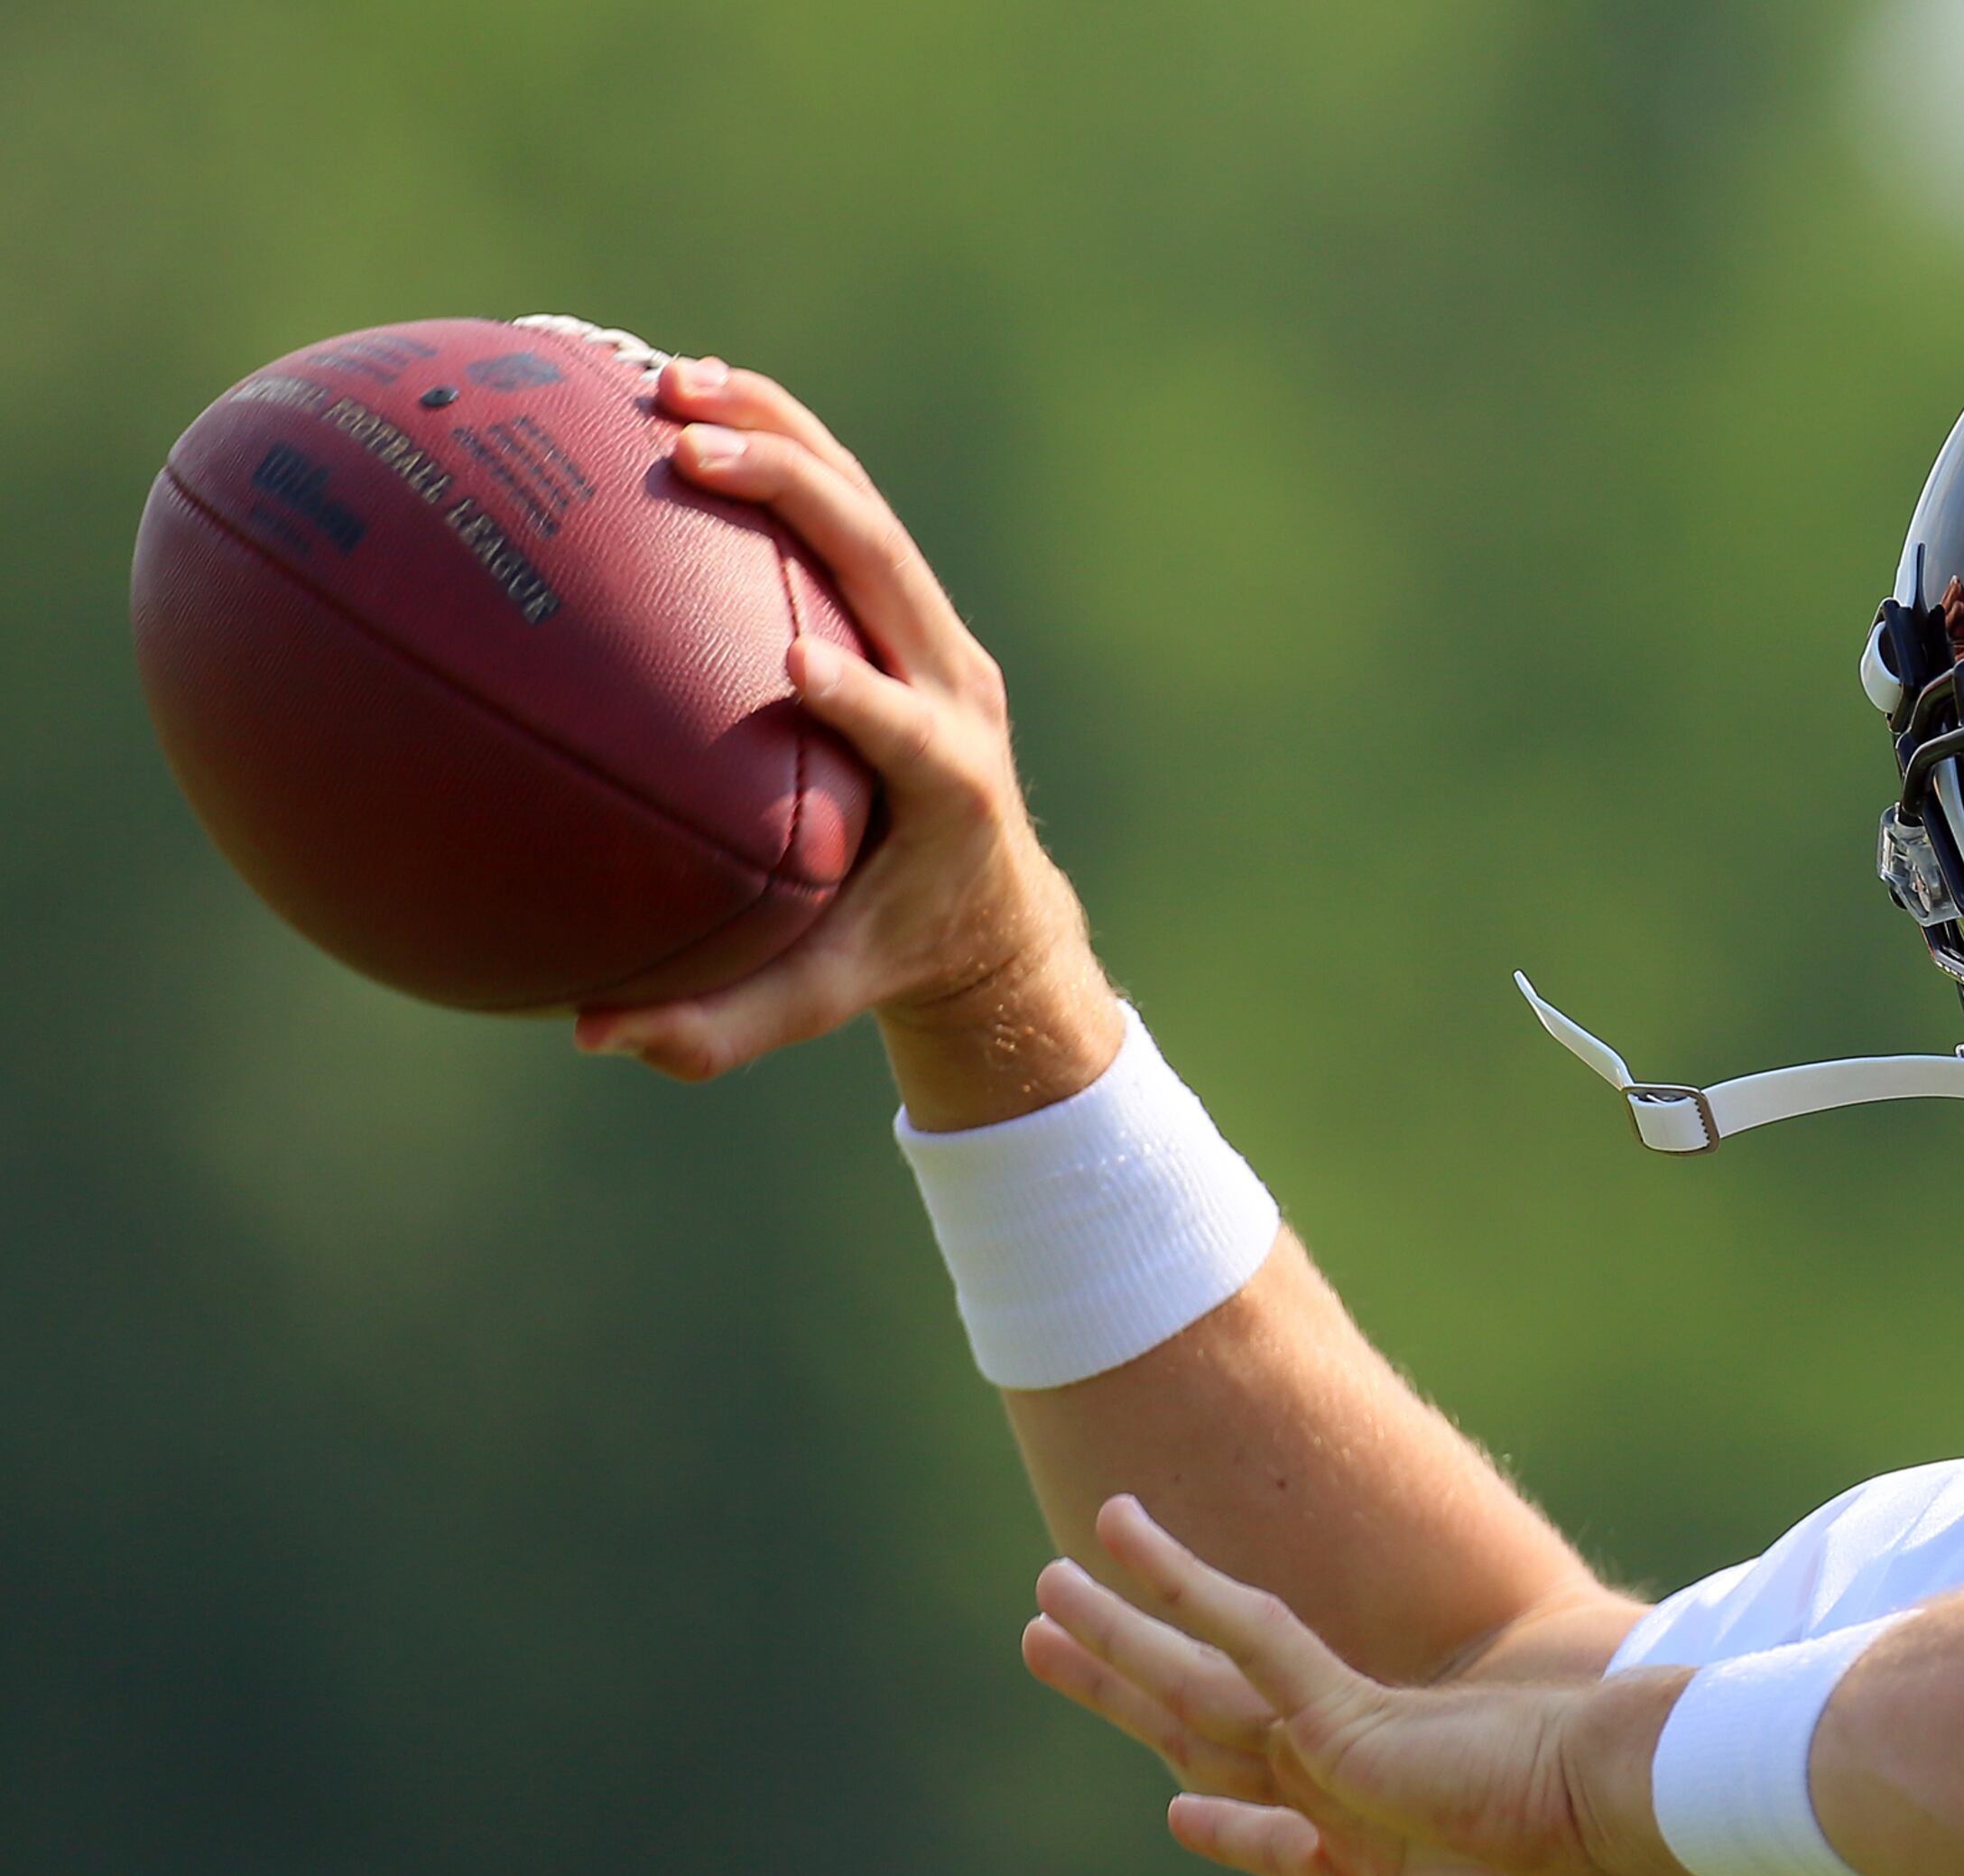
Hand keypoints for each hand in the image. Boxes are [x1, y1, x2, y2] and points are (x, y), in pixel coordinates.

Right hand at [575, 357, 1122, 1118]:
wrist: (992, 905)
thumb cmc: (889, 954)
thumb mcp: (816, 1001)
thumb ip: (718, 1024)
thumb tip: (592, 1032)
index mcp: (951, 787)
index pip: (915, 730)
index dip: (869, 696)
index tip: (798, 669)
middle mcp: (957, 690)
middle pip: (889, 567)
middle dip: (798, 499)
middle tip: (686, 450)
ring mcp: (935, 636)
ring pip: (863, 509)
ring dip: (776, 435)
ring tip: (667, 377)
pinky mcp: (907, 608)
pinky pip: (838, 505)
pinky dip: (769, 444)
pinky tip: (665, 389)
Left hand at [1024, 1497, 1719, 1875]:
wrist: (1648, 1837)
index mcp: (1383, 1851)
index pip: (1279, 1830)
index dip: (1222, 1827)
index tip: (1175, 1815)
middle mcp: (1348, 1783)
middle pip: (1207, 1733)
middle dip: (1128, 1692)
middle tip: (1049, 1643)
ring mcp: (1341, 1741)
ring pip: (1200, 1681)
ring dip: (1120, 1637)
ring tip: (1044, 1591)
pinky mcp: (1347, 1709)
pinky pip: (1244, 1636)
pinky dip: (1183, 1590)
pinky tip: (1125, 1544)